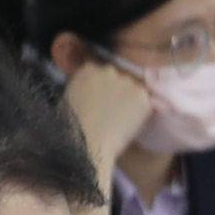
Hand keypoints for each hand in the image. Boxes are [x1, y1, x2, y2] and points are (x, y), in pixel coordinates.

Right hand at [58, 52, 152, 178]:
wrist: (89, 144)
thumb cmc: (73, 130)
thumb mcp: (69, 101)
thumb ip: (84, 89)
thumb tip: (94, 92)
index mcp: (87, 70)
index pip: (99, 72)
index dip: (101, 88)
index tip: (101, 101)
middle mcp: (108, 70)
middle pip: (118, 77)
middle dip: (117, 92)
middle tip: (113, 113)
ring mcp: (127, 81)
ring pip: (133, 89)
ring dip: (130, 101)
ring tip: (120, 122)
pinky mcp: (141, 95)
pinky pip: (145, 102)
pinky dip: (141, 113)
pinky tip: (129, 125)